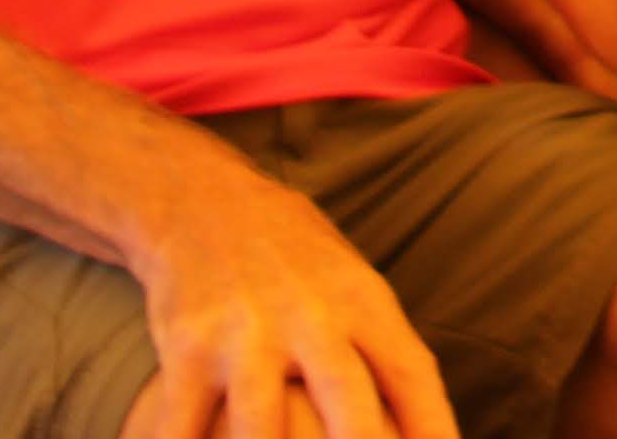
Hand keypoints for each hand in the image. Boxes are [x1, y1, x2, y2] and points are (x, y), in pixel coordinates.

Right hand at [121, 148, 459, 438]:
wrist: (201, 199)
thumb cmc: (291, 256)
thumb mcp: (349, 280)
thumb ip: (379, 343)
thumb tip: (421, 422)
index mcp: (361, 301)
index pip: (411, 372)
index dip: (433, 427)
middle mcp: (310, 317)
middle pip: (348, 400)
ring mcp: (246, 332)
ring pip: (261, 424)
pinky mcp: (188, 346)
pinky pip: (183, 422)